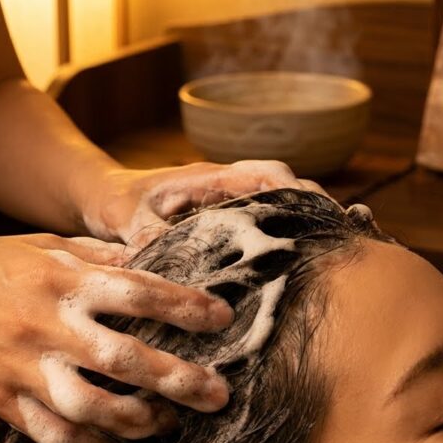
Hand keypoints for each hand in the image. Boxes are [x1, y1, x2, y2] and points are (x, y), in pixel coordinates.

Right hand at [0, 234, 232, 442]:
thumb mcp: (38, 244)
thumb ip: (94, 255)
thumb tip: (148, 260)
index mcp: (59, 279)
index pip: (136, 292)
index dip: (184, 307)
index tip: (221, 318)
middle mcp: (45, 325)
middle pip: (123, 359)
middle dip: (178, 379)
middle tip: (218, 394)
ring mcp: (22, 368)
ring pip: (89, 408)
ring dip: (136, 421)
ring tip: (166, 423)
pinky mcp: (2, 401)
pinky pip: (51, 435)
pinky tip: (112, 442)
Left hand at [80, 160, 327, 248]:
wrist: (103, 199)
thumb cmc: (114, 200)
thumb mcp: (124, 215)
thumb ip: (144, 232)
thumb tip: (163, 252)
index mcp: (209, 178)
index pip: (265, 173)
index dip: (295, 190)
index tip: (318, 209)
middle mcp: (226, 188)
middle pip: (284, 188)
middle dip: (313, 206)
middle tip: (339, 237)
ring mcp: (229, 205)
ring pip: (278, 207)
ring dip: (304, 223)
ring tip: (331, 255)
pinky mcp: (225, 225)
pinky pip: (263, 226)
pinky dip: (285, 239)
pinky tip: (300, 269)